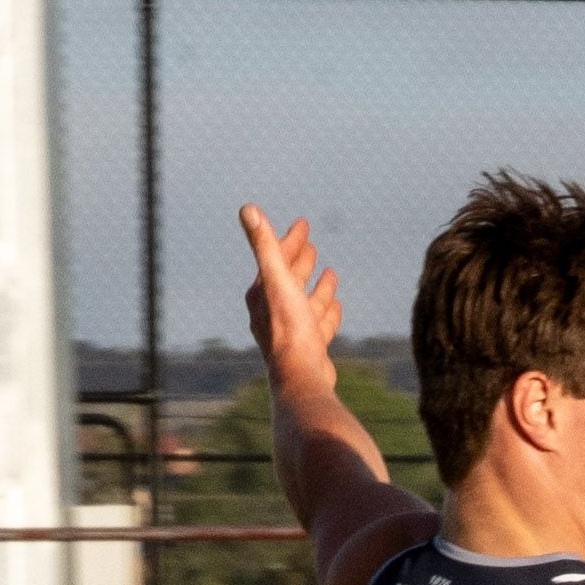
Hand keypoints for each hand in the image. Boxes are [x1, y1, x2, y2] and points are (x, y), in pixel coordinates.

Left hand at [238, 203, 342, 388]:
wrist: (302, 376)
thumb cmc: (290, 328)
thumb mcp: (277, 280)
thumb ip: (264, 244)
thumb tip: (247, 208)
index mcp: (262, 295)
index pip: (275, 260)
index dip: (289, 240)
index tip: (303, 224)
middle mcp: (272, 313)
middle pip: (288, 280)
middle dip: (299, 260)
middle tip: (311, 243)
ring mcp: (291, 332)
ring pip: (305, 302)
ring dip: (317, 286)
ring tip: (331, 272)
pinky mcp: (309, 349)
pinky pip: (319, 324)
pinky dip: (327, 311)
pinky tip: (337, 306)